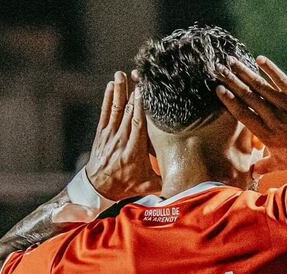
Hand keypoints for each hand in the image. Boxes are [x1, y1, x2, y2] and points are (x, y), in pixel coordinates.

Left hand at [86, 71, 160, 199]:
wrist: (99, 187)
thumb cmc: (125, 186)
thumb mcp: (147, 186)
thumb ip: (165, 180)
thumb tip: (187, 179)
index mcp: (133, 151)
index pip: (137, 125)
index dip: (139, 108)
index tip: (142, 92)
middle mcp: (120, 140)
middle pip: (127, 113)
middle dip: (131, 93)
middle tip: (136, 75)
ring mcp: (110, 135)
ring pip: (115, 109)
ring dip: (118, 91)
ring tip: (120, 74)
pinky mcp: (102, 133)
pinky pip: (105, 112)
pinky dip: (107, 98)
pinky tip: (110, 86)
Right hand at [216, 56, 286, 174]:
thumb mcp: (283, 164)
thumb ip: (265, 166)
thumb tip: (252, 173)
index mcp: (267, 135)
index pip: (243, 115)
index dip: (230, 101)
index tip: (218, 89)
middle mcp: (274, 119)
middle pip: (248, 97)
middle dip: (232, 82)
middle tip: (218, 69)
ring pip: (262, 87)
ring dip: (245, 73)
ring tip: (232, 61)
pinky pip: (283, 81)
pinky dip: (271, 70)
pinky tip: (260, 59)